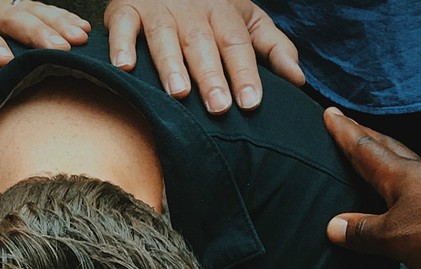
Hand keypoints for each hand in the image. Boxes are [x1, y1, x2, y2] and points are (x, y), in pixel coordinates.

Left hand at [0, 0, 90, 67]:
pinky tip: (83, 30)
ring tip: (79, 40)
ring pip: (32, 10)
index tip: (3, 60)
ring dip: (57, 24)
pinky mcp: (14, 3)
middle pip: (12, 16)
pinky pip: (41, 7)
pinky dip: (63, 17)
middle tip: (58, 49)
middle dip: (37, 33)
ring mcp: (1, 1)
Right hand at [105, 0, 303, 113]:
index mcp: (224, 14)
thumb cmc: (209, 7)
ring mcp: (158, 9)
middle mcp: (192, 11)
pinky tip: (125, 67)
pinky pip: (123, 26)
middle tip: (218, 106)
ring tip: (178, 92)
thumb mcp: (247, 19)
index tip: (251, 103)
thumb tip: (299, 80)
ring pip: (165, 36)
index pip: (238, 45)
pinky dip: (121, 45)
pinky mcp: (126, 8)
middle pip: (204, 44)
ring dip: (171, 64)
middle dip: (211, 75)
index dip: (245, 74)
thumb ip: (273, 47)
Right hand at [324, 107, 420, 268]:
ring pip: (409, 165)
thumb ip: (364, 232)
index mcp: (398, 176)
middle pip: (387, 147)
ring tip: (377, 159)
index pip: (363, 149)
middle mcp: (420, 173)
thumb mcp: (396, 237)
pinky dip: (412, 185)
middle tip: (349, 123)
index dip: (344, 133)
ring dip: (389, 158)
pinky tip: (413, 196)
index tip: (330, 114)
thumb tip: (333, 226)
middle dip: (365, 135)